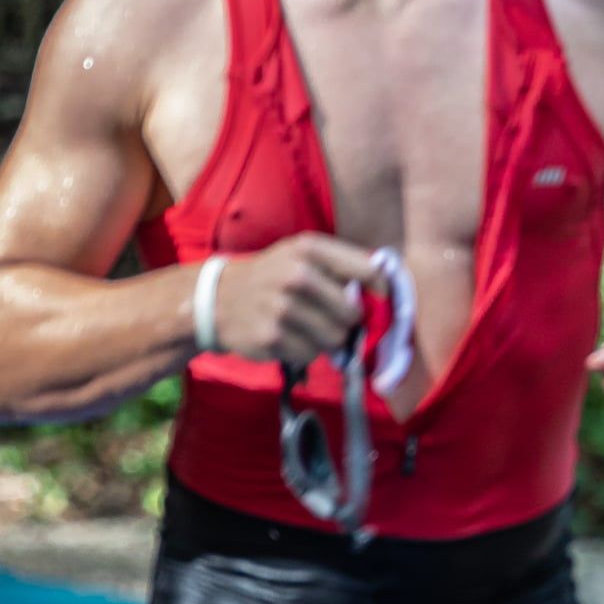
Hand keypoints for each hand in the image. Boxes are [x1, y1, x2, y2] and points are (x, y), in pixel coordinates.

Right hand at [206, 235, 386, 366]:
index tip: (382, 299)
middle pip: (352, 313)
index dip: (381, 290)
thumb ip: (342, 266)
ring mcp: (282, 307)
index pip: (368, 271)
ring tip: (307, 328)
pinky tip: (289, 338)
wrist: (217, 299)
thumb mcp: (301, 255)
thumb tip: (386, 289)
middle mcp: (296, 275)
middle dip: (347, 322)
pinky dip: (305, 352)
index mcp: (309, 249)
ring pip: (335, 339)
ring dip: (327, 340)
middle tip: (331, 319)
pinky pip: (311, 354)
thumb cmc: (271, 276)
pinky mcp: (272, 336)